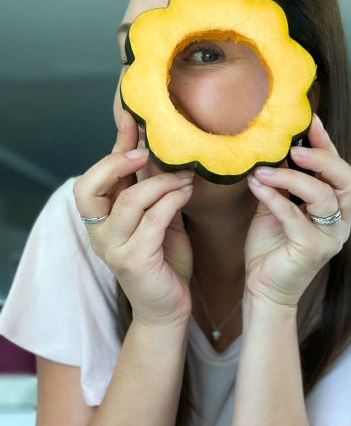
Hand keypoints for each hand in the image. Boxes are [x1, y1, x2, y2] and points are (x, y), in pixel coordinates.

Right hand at [73, 111, 194, 326]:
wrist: (168, 307)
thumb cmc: (164, 261)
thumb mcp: (158, 218)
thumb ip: (154, 190)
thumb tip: (161, 150)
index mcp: (102, 219)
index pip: (97, 176)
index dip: (113, 145)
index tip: (131, 118)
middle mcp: (99, 233)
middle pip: (89, 187)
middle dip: (118, 163)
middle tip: (147, 151)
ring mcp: (113, 248)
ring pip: (130, 201)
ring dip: (161, 182)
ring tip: (185, 177)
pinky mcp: (134, 260)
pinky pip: (153, 220)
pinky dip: (172, 201)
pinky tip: (187, 193)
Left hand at [244, 113, 350, 306]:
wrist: (263, 289)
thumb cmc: (270, 249)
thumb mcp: (276, 208)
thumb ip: (281, 184)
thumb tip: (272, 151)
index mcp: (336, 210)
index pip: (341, 171)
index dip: (328, 144)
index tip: (311, 120)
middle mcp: (341, 222)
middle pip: (348, 180)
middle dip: (323, 158)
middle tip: (293, 148)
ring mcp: (330, 237)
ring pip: (324, 196)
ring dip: (292, 178)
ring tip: (265, 169)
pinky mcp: (313, 250)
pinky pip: (295, 216)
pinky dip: (275, 198)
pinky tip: (257, 186)